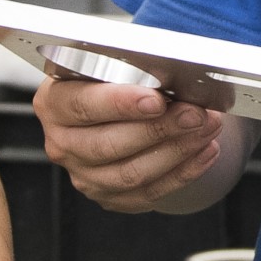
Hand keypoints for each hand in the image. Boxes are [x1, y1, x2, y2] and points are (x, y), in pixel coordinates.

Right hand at [35, 74, 224, 211]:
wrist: (109, 108)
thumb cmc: (110, 78)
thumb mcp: (108, 63)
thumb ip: (129, 69)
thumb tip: (172, 74)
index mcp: (53, 103)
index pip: (83, 105)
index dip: (121, 104)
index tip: (157, 99)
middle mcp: (61, 142)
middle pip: (109, 144)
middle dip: (160, 128)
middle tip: (196, 113)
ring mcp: (83, 175)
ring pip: (131, 173)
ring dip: (178, 151)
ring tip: (207, 128)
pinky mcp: (108, 197)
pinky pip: (149, 193)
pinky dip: (183, 172)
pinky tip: (205, 151)